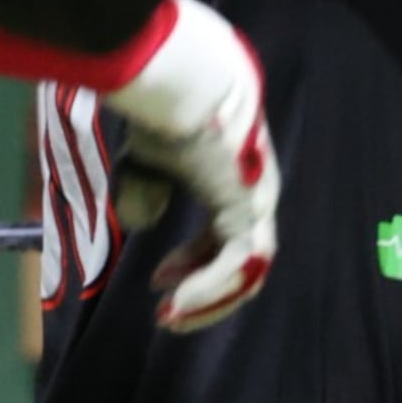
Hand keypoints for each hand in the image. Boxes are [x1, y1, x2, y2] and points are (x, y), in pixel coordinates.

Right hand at [100, 0, 280, 332]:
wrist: (183, 86)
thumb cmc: (165, 116)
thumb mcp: (148, 164)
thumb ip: (148, 192)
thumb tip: (145, 222)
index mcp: (235, 182)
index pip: (228, 238)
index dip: (195, 265)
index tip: (158, 281)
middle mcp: (254, 195)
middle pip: (244, 262)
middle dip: (205, 293)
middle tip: (167, 313)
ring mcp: (256, 202)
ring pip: (248, 270)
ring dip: (209, 301)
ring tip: (171, 316)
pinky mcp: (248, 207)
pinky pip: (237, 263)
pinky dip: (208, 289)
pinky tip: (176, 301)